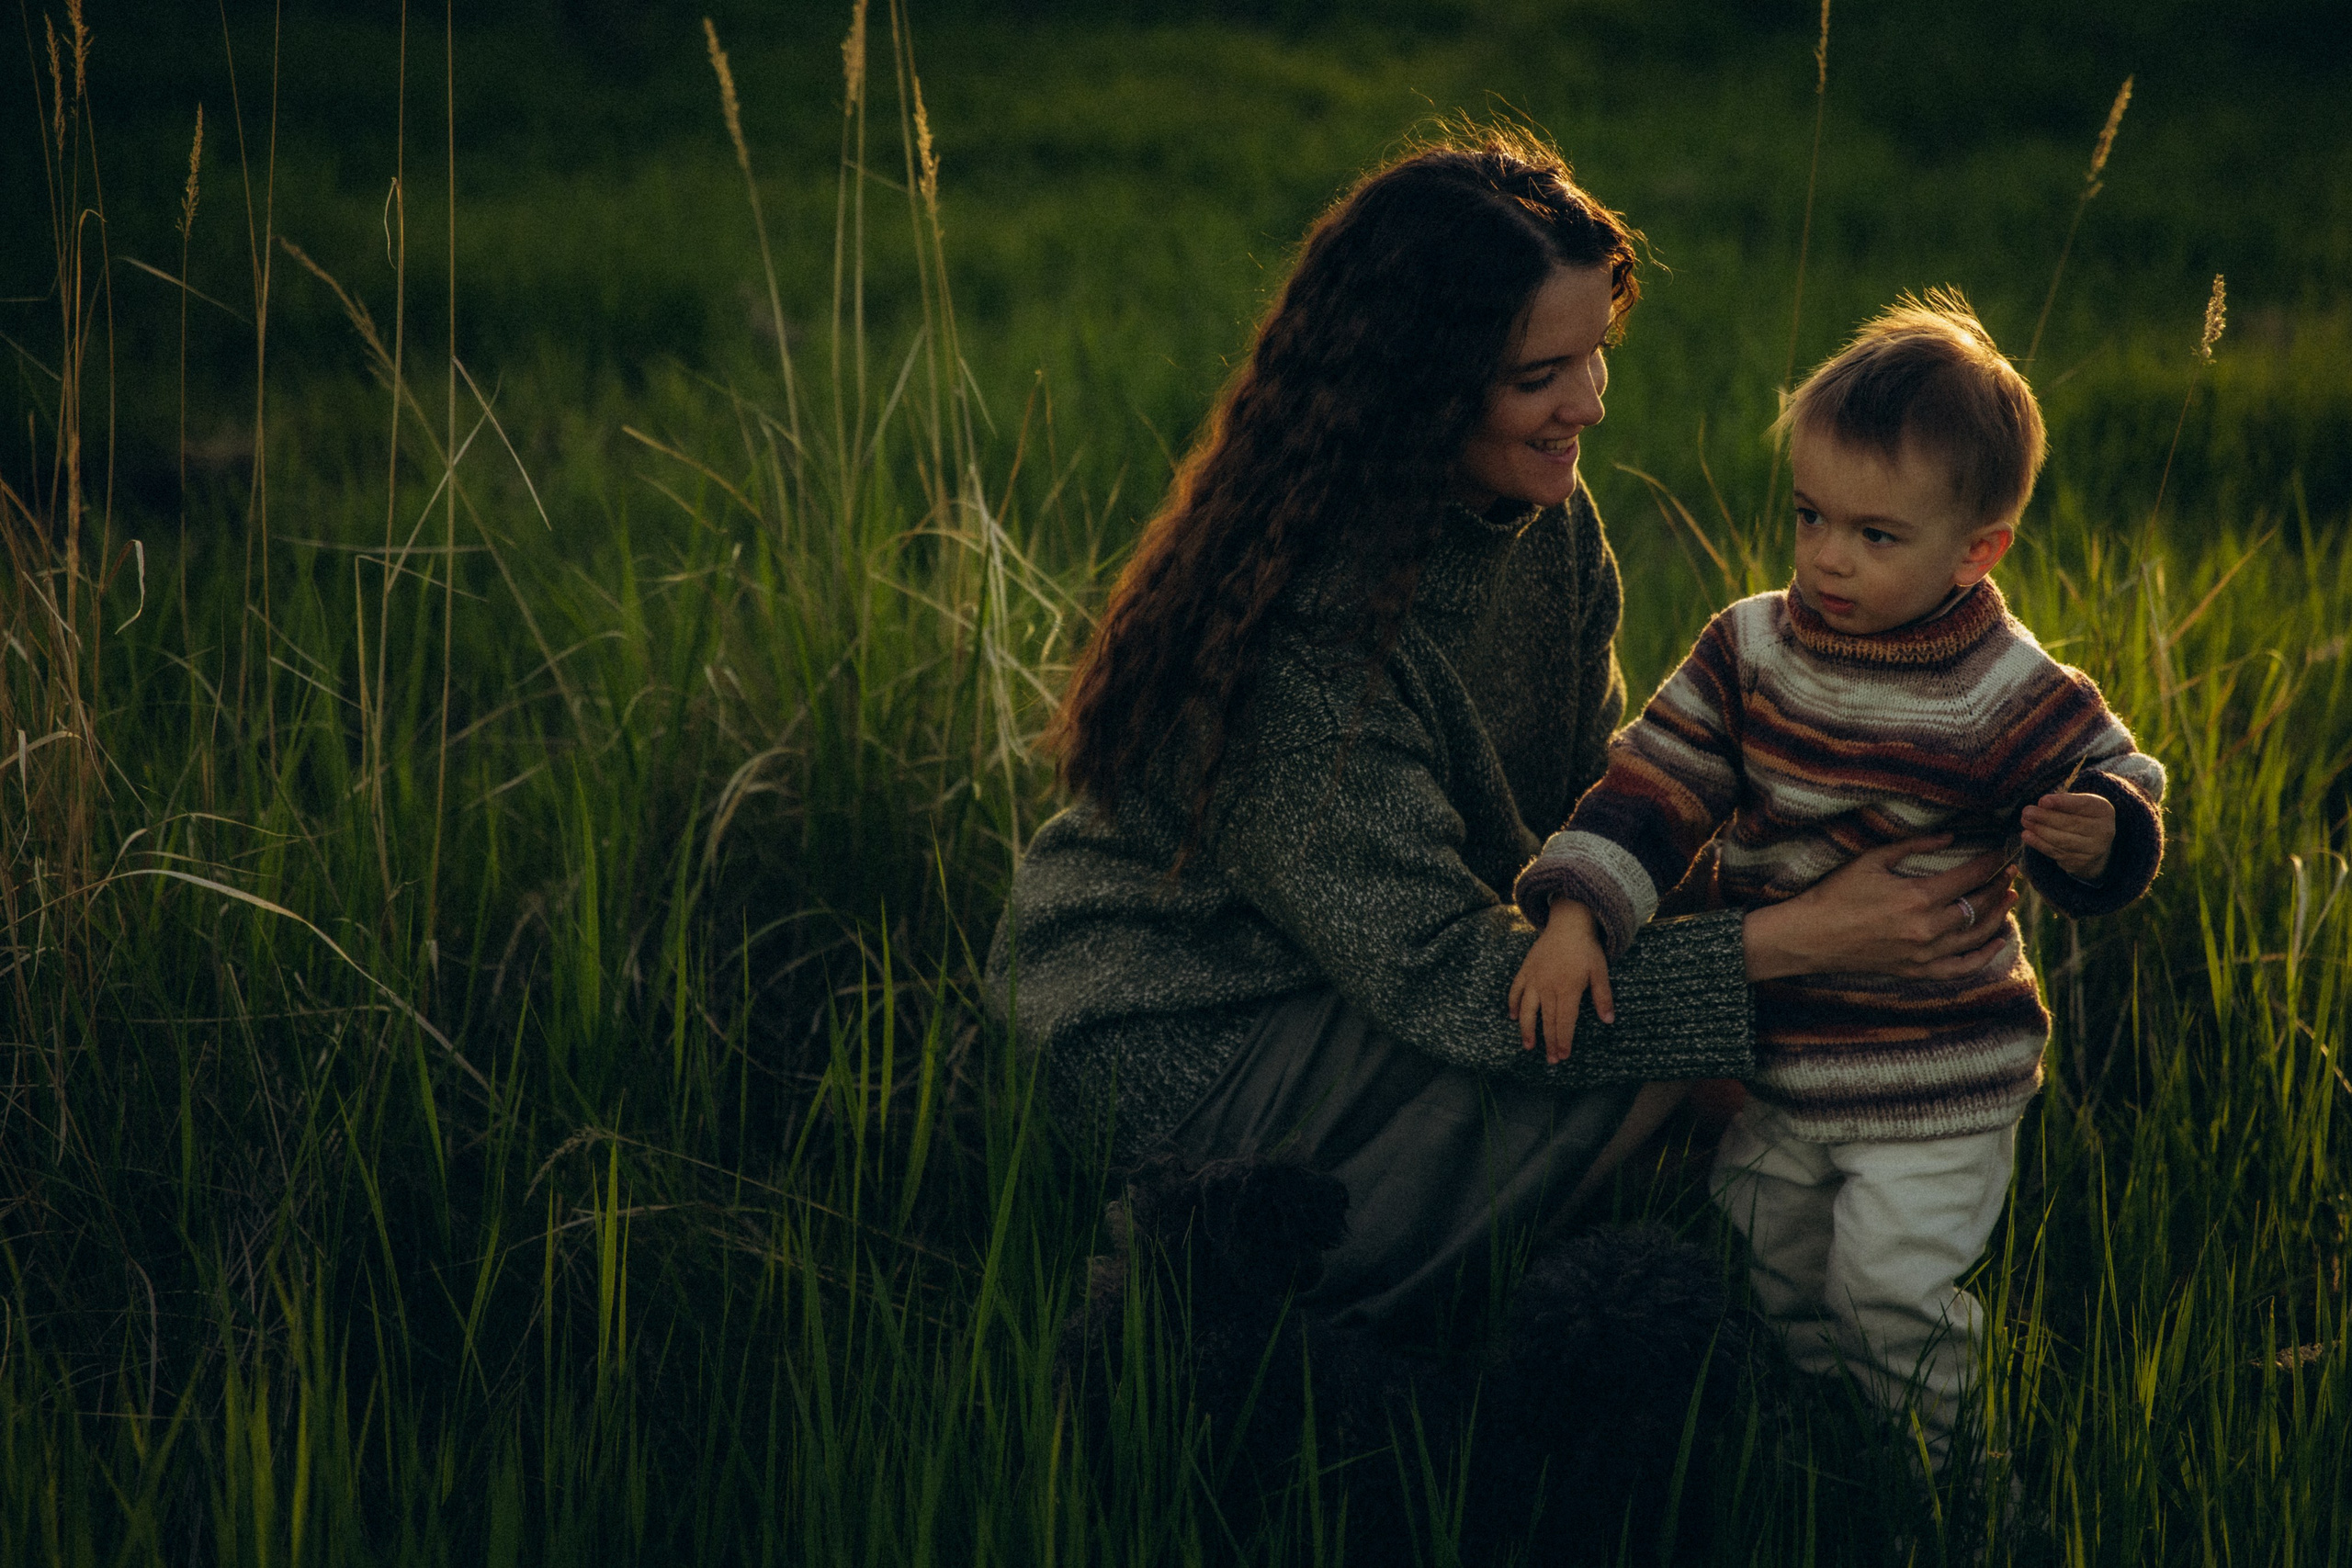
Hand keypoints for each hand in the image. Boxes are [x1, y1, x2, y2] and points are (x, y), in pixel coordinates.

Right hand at [1509, 899, 1613, 1064]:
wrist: (1568, 923)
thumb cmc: (1586, 948)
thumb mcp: (1600, 971)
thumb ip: (1603, 996)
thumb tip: (1609, 1020)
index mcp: (1568, 988)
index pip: (1565, 1021)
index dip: (1563, 1040)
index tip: (1563, 1056)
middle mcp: (1548, 987)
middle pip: (1547, 1020)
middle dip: (1549, 1042)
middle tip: (1551, 1060)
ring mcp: (1534, 979)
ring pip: (1528, 1010)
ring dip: (1527, 1029)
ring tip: (1528, 1046)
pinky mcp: (1526, 970)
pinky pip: (1516, 990)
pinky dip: (1514, 1004)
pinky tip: (1514, 1016)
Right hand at [1741, 835, 2020, 982]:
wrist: (1811, 936)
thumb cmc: (1836, 893)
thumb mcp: (1871, 860)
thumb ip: (1913, 846)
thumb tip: (1950, 837)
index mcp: (1917, 896)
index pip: (1969, 877)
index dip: (1990, 863)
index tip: (2001, 853)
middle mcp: (1927, 928)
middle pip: (1979, 905)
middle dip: (1998, 886)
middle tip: (2010, 873)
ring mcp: (1924, 954)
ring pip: (1977, 935)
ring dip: (1999, 916)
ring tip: (2009, 899)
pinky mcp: (1916, 971)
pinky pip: (1961, 968)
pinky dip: (1984, 955)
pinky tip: (1997, 941)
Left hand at [2020, 789, 2114, 881]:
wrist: (2094, 845)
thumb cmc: (2082, 817)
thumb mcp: (2079, 805)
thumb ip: (2064, 802)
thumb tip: (2042, 804)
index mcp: (2104, 811)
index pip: (2083, 805)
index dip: (2062, 802)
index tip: (2042, 800)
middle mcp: (2103, 831)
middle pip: (2071, 823)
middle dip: (2045, 817)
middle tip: (2026, 812)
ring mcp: (2093, 849)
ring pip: (2062, 840)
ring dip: (2040, 830)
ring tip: (2025, 821)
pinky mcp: (2080, 862)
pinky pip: (2056, 852)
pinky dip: (2039, 843)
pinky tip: (2027, 835)